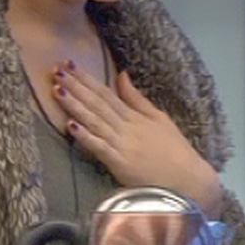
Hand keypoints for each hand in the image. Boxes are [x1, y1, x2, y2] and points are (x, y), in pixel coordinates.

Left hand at [51, 63, 222, 218]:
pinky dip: (85, 137)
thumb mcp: (159, 118)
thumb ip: (137, 98)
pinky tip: (70, 126)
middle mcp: (126, 127)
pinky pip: (100, 148)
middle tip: (55, 71)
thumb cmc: (175, 150)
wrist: (189, 179)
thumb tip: (121, 75)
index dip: (86, 79)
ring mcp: (122, 145)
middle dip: (75, 86)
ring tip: (57, 90)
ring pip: (95, 121)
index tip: (69, 65)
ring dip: (75, 106)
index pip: (106, 93)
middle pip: (96, 103)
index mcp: (134, 116)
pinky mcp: (120, 164)